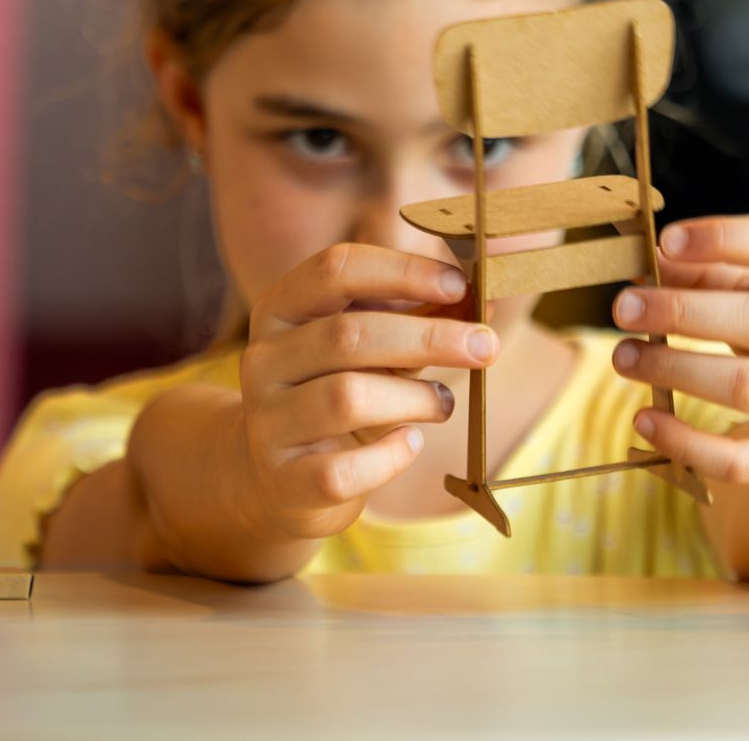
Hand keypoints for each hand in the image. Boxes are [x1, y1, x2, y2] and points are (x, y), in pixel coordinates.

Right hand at [234, 243, 497, 543]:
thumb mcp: (368, 344)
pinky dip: (390, 456)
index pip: (336, 268)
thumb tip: (480, 294)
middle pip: (349, 334)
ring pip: (347, 398)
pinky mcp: (283, 481)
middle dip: (428, 337)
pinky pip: (344, 468)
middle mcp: (263, 358)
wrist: (277, 477)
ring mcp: (267, 422)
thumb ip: (415, 315)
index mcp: (281, 307)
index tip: (458, 285)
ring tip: (443, 402)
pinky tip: (410, 443)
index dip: (402, 270)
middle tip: (485, 346)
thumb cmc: (339, 389)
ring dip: (415, 397)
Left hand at [611, 215, 748, 496]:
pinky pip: (742, 460)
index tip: (668, 240)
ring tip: (623, 357)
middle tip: (624, 307)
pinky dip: (687, 442)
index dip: (726, 237)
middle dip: (682, 312)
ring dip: (674, 369)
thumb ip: (714, 271)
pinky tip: (646, 420)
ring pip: (747, 387)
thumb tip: (649, 259)